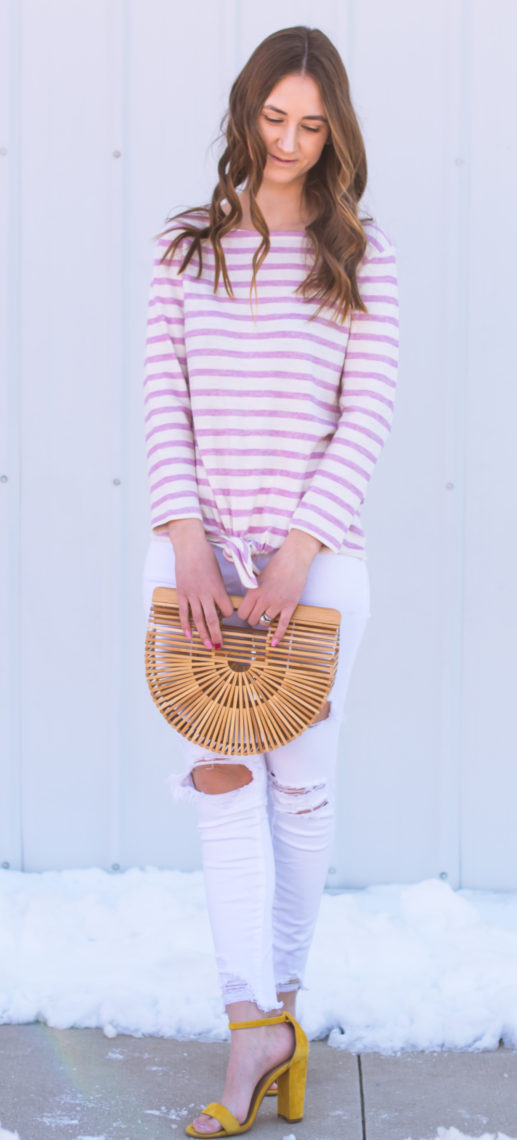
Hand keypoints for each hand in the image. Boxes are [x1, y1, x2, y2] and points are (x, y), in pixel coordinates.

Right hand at [167, 520, 233, 647]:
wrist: (189, 547)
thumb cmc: (206, 558)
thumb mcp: (219, 573)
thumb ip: (220, 589)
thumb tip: (221, 602)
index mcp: (218, 588)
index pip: (227, 610)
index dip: (229, 615)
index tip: (229, 618)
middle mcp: (206, 594)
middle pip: (212, 619)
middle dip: (217, 634)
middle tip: (219, 646)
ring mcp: (192, 594)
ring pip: (198, 619)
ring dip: (203, 634)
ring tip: (207, 646)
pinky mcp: (181, 593)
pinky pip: (184, 613)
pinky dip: (185, 625)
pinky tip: (188, 636)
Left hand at [237, 529, 321, 644]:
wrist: (294, 559)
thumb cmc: (276, 566)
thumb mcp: (258, 577)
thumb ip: (252, 591)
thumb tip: (248, 603)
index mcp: (253, 592)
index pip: (241, 613)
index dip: (243, 615)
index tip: (247, 613)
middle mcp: (264, 600)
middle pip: (252, 620)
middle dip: (253, 619)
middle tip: (257, 615)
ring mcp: (277, 604)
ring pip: (264, 623)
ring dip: (264, 622)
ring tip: (267, 616)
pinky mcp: (289, 606)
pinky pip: (282, 625)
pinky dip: (278, 635)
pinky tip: (274, 643)